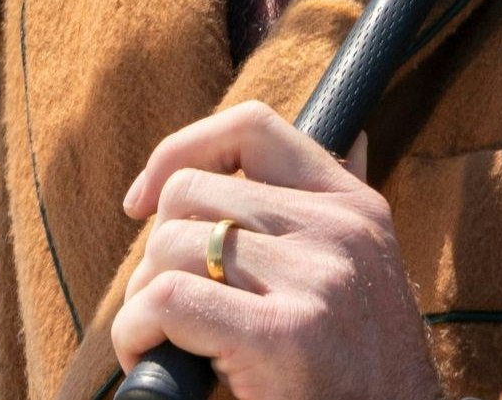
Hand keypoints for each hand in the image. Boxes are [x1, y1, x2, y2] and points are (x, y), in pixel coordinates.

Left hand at [115, 102, 440, 399]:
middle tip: (171, 307)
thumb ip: (336, 215)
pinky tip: (147, 356)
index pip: (252, 128)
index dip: (182, 149)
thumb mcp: (365, 278)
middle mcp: (340, 233)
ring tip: (169, 340)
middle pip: (190, 193)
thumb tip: (355, 140)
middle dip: (158, 250)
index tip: (145, 201)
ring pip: (170, 246)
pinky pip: (167, 299)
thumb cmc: (358, 373)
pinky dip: (136, 330)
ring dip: (144, 298)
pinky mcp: (283, 334)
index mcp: (356, 209)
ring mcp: (315, 280)